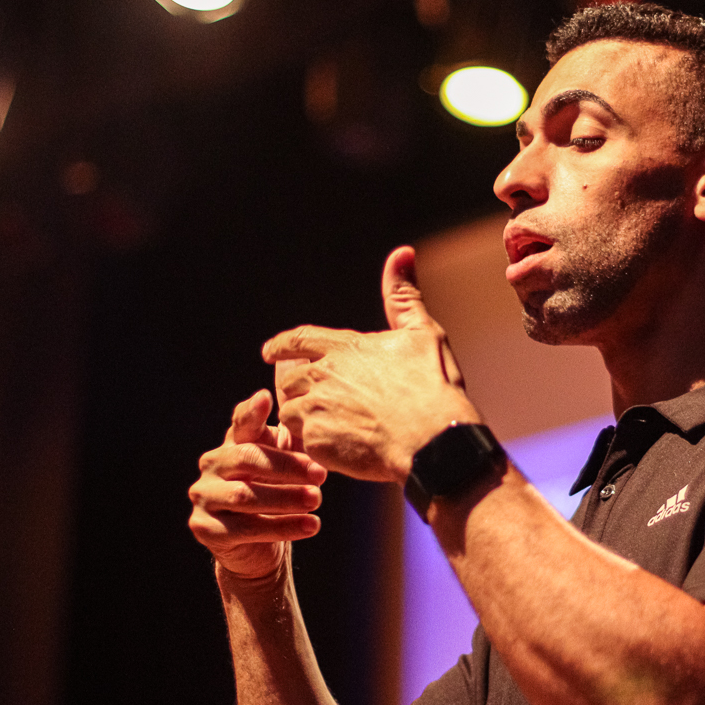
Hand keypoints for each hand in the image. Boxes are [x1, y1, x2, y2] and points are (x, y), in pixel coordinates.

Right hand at [188, 389, 327, 578]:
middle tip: (321, 474)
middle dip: (287, 467)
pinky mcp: (205, 528)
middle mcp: (212, 465)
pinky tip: (311, 525)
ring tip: (317, 501)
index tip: (267, 398)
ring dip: (286, 499)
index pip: (242, 423)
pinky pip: (246, 528)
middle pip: (247, 459)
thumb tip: (308, 399)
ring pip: (245, 496)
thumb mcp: (290, 461)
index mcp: (233, 443)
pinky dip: (282, 527)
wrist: (261, 546)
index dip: (252, 411)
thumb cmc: (279, 492)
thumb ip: (296, 434)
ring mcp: (204, 496)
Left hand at [263, 246, 478, 482]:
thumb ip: (403, 297)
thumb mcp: (424, 334)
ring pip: (290, 411)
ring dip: (302, 419)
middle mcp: (323, 373)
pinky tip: (331, 452)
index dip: (281, 345)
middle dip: (296, 390)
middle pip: (289, 380)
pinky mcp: (314, 441)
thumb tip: (402, 252)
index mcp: (346, 346)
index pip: (299, 340)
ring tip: (325, 430)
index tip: (269, 351)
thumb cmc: (433, 388)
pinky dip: (310, 446)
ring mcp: (316, 408)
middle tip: (308, 403)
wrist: (434, 442)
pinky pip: (298, 443)